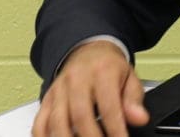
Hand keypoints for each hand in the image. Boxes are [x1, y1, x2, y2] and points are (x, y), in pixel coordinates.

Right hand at [32, 40, 148, 136]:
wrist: (89, 51)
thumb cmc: (110, 67)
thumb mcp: (130, 77)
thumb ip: (134, 99)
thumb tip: (139, 118)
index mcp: (103, 71)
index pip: (109, 107)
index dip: (115, 130)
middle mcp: (77, 79)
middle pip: (80, 116)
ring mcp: (59, 89)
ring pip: (57, 121)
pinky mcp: (47, 99)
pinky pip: (40, 122)